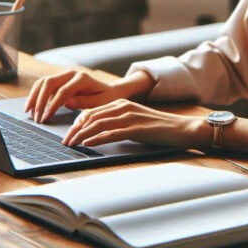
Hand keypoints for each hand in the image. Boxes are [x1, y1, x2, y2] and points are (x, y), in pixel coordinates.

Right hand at [24, 69, 152, 123]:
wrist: (109, 91)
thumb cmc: (106, 98)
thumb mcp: (101, 103)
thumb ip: (85, 102)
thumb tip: (66, 102)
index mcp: (82, 78)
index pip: (63, 91)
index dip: (52, 105)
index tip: (46, 117)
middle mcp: (71, 74)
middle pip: (49, 83)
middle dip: (40, 100)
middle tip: (36, 118)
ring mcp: (64, 76)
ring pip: (43, 82)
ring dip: (34, 96)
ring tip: (29, 112)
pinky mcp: (59, 81)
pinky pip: (43, 85)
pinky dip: (36, 95)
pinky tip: (32, 107)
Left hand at [62, 99, 206, 148]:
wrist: (181, 128)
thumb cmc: (158, 128)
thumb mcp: (134, 121)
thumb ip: (117, 123)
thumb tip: (97, 132)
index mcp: (121, 103)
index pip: (92, 111)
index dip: (77, 123)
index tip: (69, 134)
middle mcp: (123, 107)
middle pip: (92, 117)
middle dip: (75, 129)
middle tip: (65, 141)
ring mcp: (130, 116)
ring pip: (99, 124)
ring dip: (82, 135)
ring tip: (72, 144)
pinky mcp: (137, 128)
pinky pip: (112, 133)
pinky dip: (97, 139)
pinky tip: (88, 144)